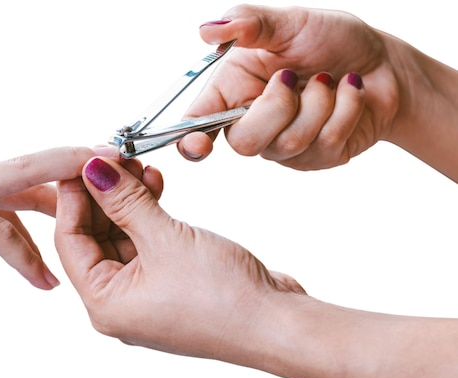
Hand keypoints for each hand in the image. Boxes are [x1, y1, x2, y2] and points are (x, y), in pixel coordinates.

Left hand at [55, 156, 457, 377]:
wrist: (279, 324)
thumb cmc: (224, 297)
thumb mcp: (166, 239)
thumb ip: (125, 202)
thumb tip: (93, 171)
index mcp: (105, 304)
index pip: (69, 241)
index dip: (74, 195)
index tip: (83, 158)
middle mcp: (119, 303)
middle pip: (93, 238)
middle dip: (103, 193)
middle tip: (114, 156)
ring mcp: (146, 294)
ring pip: (121, 237)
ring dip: (128, 200)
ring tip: (140, 166)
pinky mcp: (170, 283)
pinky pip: (147, 243)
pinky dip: (148, 214)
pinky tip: (156, 186)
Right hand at [179, 5, 398, 169]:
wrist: (383, 63)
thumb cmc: (331, 40)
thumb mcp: (289, 22)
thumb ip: (247, 22)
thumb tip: (206, 30)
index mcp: (234, 90)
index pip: (200, 123)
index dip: (191, 141)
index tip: (198, 145)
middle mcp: (253, 122)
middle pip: (244, 143)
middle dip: (276, 107)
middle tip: (293, 75)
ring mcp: (285, 146)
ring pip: (288, 145)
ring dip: (318, 102)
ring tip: (330, 79)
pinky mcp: (317, 158)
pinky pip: (325, 145)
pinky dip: (345, 108)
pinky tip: (349, 92)